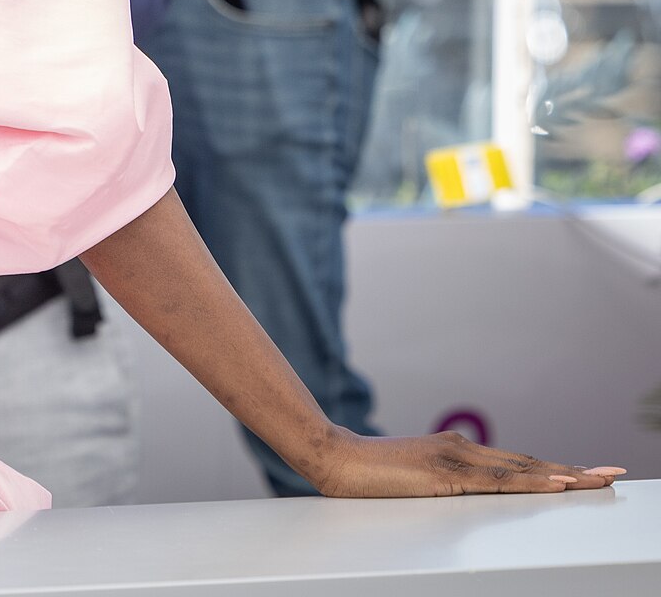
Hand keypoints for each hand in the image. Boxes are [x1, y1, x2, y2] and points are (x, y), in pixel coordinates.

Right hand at [308, 428, 623, 497]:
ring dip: (566, 476)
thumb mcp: (412, 480)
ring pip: (523, 470)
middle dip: (575, 471)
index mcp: (456, 451)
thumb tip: (461, 499)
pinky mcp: (448, 475)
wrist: (334, 458)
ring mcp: (457, 459)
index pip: (517, 464)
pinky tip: (559, 485)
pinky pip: (501, 482)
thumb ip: (439, 483)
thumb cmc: (366, 475)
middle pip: (530, 464)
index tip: (587, 474)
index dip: (554, 469)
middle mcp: (463, 449)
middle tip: (614, 474)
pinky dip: (535, 483)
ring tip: (600, 480)